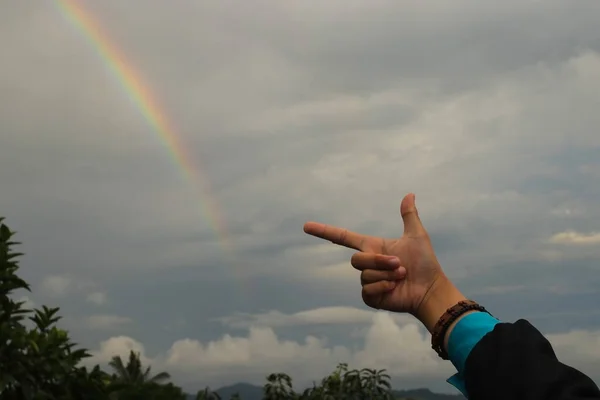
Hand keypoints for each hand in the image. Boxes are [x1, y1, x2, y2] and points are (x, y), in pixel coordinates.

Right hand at [303, 193, 447, 317]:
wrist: (430, 289)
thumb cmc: (425, 263)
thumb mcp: (417, 236)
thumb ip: (409, 216)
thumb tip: (409, 194)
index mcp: (373, 247)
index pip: (343, 237)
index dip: (324, 231)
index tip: (307, 226)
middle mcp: (368, 264)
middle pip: (356, 260)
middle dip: (379, 261)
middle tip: (400, 264)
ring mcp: (368, 281)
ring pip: (364, 275)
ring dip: (386, 275)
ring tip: (402, 276)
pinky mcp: (371, 297)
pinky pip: (366, 291)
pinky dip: (382, 288)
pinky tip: (394, 289)